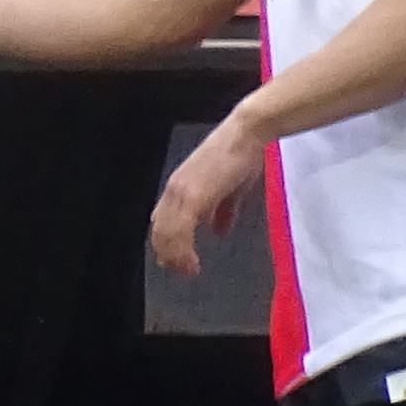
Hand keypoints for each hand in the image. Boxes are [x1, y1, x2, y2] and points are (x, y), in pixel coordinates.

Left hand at [149, 109, 262, 273]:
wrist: (245, 135)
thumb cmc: (240, 157)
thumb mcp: (230, 189)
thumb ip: (222, 210)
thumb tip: (220, 230)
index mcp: (180, 188)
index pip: (163, 220)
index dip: (167, 241)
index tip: (173, 260)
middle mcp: (174, 190)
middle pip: (160, 229)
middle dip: (168, 252)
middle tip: (180, 270)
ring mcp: (180, 192)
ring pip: (166, 233)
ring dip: (175, 255)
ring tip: (186, 269)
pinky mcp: (191, 195)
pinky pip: (179, 230)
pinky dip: (182, 250)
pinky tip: (191, 261)